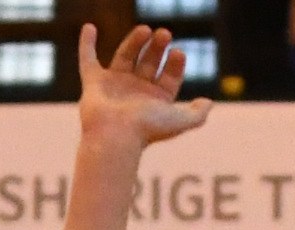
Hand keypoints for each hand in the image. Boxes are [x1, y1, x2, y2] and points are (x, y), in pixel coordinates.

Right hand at [78, 26, 212, 146]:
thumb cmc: (147, 130)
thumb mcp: (180, 121)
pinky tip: (90, 28)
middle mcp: (135, 92)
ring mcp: (114, 86)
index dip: (175, 64)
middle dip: (157, 48)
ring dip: (135, 41)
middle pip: (149, 63)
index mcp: (155, 101)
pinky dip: (86, 44)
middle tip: (165, 33)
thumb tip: (208, 103)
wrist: (115, 136)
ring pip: (125, 57)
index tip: (178, 53)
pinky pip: (88, 59)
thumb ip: (197, 114)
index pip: (169, 77)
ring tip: (146, 29)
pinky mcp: (93, 83)